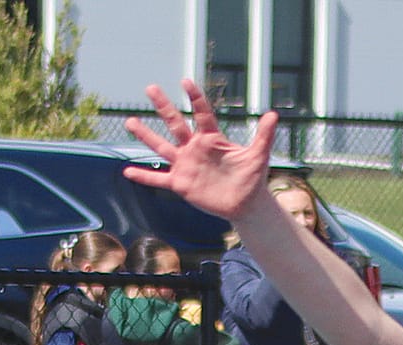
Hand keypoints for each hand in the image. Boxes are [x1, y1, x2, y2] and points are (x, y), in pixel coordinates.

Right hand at [124, 81, 277, 221]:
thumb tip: (274, 114)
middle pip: (176, 124)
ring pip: (162, 147)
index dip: (195, 98)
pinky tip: (127, 172)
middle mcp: (195, 148)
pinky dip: (144, 176)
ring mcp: (186, 165)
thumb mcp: (258, 156)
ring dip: (146, 136)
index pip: (201, 114)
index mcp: (211, 139)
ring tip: (130, 122)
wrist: (247, 204)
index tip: (186, 82)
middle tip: (150, 88)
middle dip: (164, 107)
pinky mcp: (182, 184)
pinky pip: (159, 179)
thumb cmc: (252, 178)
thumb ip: (263, 135)